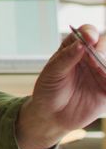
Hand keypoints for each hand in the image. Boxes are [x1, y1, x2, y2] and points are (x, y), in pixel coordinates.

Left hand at [17, 24, 105, 148]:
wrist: (50, 115)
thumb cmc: (48, 90)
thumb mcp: (52, 73)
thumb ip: (66, 58)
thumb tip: (80, 44)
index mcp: (74, 49)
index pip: (86, 33)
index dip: (89, 32)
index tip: (88, 38)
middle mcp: (90, 58)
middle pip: (104, 44)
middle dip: (100, 49)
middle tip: (93, 59)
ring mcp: (100, 73)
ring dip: (105, 66)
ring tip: (99, 72)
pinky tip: (104, 81)